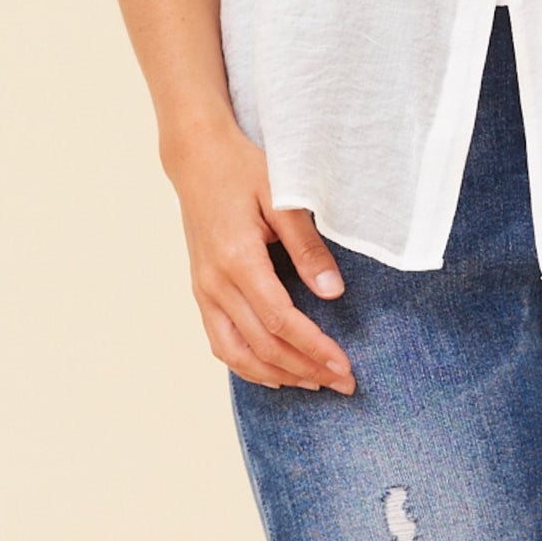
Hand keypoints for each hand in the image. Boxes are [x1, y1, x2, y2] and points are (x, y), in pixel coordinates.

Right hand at [164, 121, 356, 393]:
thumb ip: (307, 247)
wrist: (197, 157)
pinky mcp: (201, 290)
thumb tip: (333, 292)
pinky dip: (246, 365)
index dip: (314, 348)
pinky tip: (273, 372)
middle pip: (262, 345)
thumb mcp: (283, 198)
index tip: (344, 365)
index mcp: (237, 259)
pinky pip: (220, 341)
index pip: (281, 321)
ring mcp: (204, 289)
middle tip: (343, 383)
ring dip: (277, 374)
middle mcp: (215, 283)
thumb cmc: (242, 169)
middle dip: (305, 369)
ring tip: (314, 382)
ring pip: (236, 353)